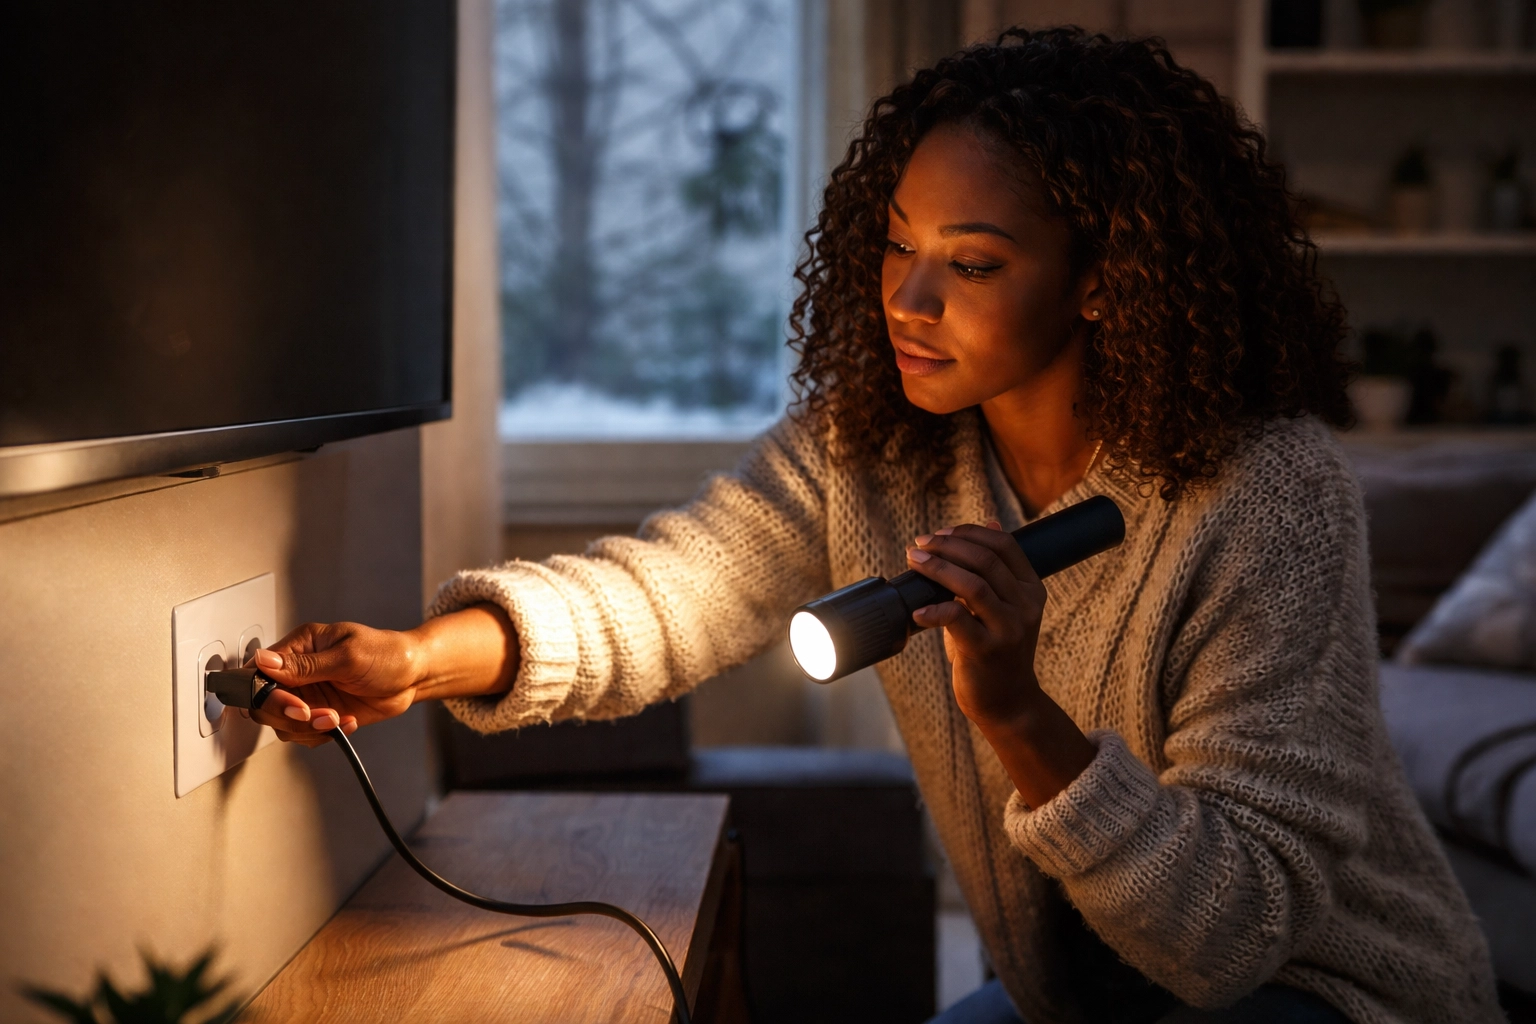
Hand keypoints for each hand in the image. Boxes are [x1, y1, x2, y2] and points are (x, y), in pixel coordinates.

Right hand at [244, 621, 424, 746]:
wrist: (414, 676)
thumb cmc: (387, 654)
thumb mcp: (348, 656)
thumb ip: (305, 665)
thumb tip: (264, 661)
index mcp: (300, 646)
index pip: (260, 672)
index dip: (267, 693)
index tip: (292, 702)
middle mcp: (299, 672)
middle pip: (264, 703)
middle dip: (288, 714)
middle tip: (313, 713)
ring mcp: (309, 695)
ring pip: (283, 724)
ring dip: (308, 727)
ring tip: (337, 717)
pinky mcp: (322, 714)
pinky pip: (305, 734)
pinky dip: (323, 734)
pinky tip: (346, 722)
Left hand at [906, 520, 1046, 727]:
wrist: (1008, 702)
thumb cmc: (998, 649)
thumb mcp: (1005, 606)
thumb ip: (998, 570)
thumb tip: (992, 523)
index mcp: (1031, 589)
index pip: (1004, 544)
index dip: (969, 533)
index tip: (940, 534)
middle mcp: (1025, 606)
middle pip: (985, 560)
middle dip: (947, 546)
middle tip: (919, 546)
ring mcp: (1008, 629)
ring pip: (972, 584)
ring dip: (938, 569)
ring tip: (915, 562)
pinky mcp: (987, 650)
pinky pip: (956, 619)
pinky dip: (933, 610)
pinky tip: (918, 611)